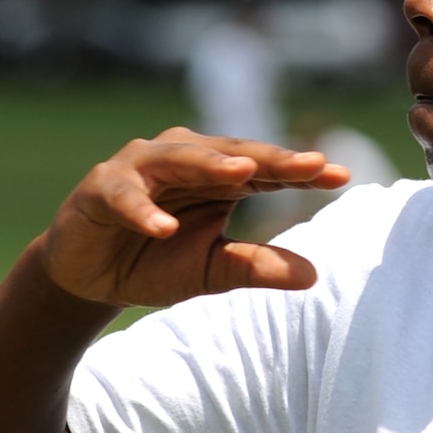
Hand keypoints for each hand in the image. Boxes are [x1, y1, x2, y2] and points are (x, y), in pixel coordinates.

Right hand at [38, 127, 350, 308]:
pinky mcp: (101, 188)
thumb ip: (256, 267)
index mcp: (218, 176)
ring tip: (244, 174)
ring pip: (180, 159)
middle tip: (310, 164)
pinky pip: (126, 196)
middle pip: (233, 154)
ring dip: (210, 164)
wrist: (90, 278)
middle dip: (272, 158)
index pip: (267, 169)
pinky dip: (143, 210)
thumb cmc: (157, 261)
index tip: (343, 177)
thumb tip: (315, 275)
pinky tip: (163, 227)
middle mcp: (184, 159)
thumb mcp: (212, 270)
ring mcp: (140, 167)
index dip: (302, 172)